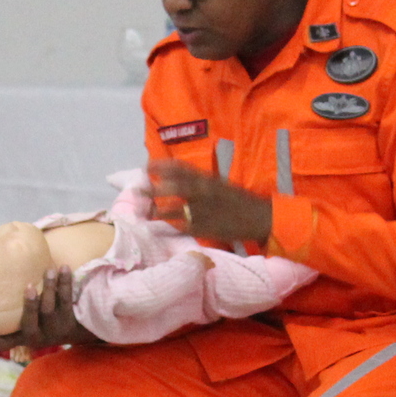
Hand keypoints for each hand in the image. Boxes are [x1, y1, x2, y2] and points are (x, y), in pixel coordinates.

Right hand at [0, 266, 98, 351]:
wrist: (77, 331)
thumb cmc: (42, 317)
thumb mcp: (28, 320)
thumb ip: (11, 309)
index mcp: (22, 337)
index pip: (4, 343)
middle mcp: (38, 336)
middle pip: (30, 323)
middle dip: (29, 306)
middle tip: (28, 287)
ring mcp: (55, 330)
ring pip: (50, 309)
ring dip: (49, 288)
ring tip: (49, 270)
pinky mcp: (71, 323)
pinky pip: (67, 300)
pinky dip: (65, 283)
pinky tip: (64, 267)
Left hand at [150, 160, 272, 246]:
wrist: (258, 218)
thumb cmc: (239, 200)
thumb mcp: (221, 184)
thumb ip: (200, 182)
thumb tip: (178, 181)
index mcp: (207, 179)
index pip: (180, 168)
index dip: (161, 166)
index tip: (147, 166)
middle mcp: (202, 192)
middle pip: (171, 188)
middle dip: (152, 189)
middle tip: (137, 190)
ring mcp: (201, 211)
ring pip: (172, 210)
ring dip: (155, 211)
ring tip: (144, 212)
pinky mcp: (202, 228)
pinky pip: (180, 228)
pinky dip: (167, 229)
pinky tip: (155, 230)